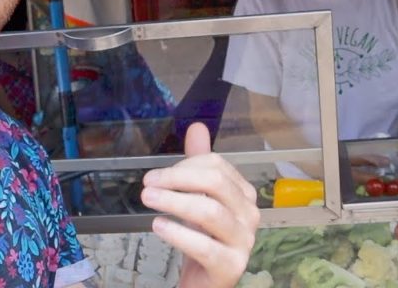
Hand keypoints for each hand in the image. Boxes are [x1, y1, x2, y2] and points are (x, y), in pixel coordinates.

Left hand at [141, 123, 260, 287]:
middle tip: (147, 184)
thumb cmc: (202, 238)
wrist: (206, 282)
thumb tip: (197, 126)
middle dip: (178, 179)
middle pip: (216, 183)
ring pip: (210, 212)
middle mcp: (250, 216)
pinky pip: (204, 246)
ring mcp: (243, 242)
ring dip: (175, 202)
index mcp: (244, 195)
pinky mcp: (231, 267)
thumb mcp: (198, 197)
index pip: (217, 166)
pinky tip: (158, 226)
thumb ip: (197, 165)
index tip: (156, 175)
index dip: (185, 166)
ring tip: (148, 200)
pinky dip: (178, 233)